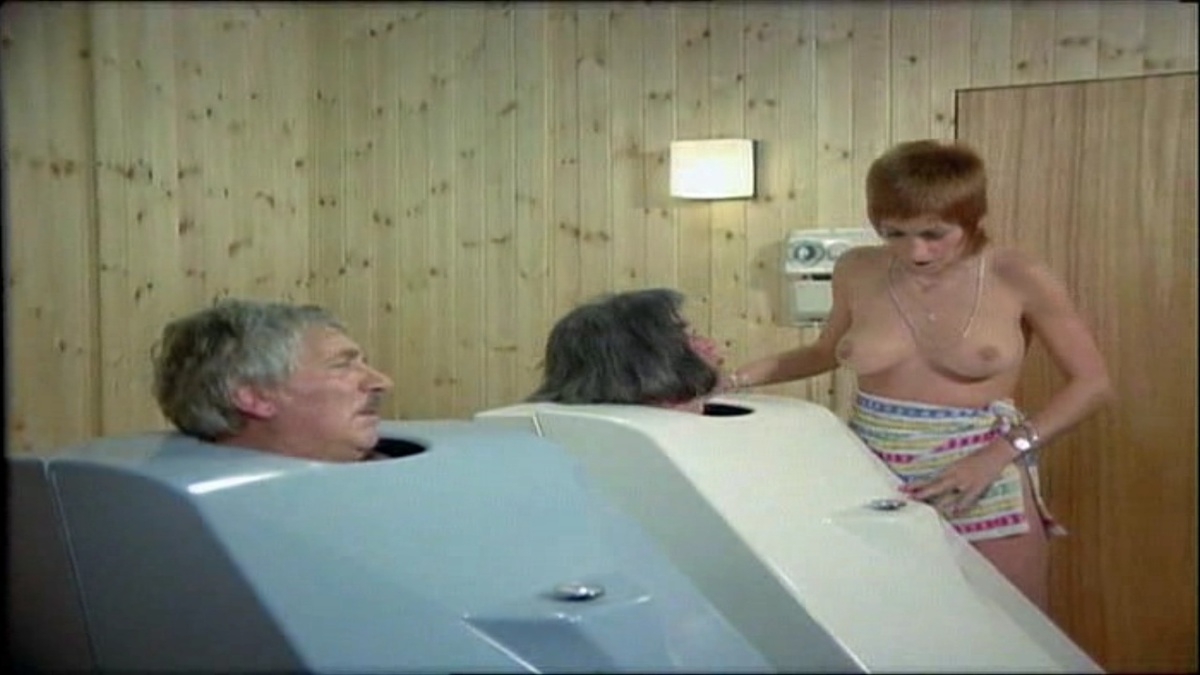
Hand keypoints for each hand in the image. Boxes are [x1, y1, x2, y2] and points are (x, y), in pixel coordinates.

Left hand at [900, 440, 1017, 515]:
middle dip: (921, 492)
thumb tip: (936, 484)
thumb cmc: (977, 458)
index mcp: (950, 469)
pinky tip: (954, 512)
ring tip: (927, 508)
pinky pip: (968, 498)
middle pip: (935, 486)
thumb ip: (948, 475)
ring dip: (938, 502)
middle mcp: (955, 475)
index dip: (916, 484)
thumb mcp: (959, 465)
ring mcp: (966, 481)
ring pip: (948, 493)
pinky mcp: (978, 486)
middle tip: (908, 497)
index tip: (903, 488)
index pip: (929, 479)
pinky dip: (960, 505)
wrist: (996, 452)